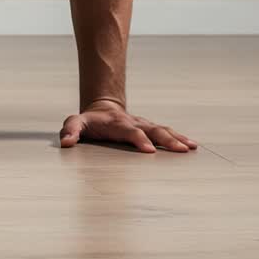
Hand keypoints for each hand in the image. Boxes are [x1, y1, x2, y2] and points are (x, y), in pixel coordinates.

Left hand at [59, 99, 197, 152]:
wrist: (102, 108)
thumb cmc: (89, 121)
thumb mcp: (75, 122)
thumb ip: (70, 131)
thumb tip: (66, 143)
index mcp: (118, 124)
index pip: (131, 132)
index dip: (140, 140)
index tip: (150, 151)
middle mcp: (135, 123)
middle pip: (153, 130)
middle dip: (168, 140)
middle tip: (182, 150)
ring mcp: (144, 125)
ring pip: (163, 130)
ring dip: (177, 139)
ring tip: (192, 147)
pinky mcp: (150, 129)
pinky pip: (166, 133)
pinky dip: (180, 138)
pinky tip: (192, 146)